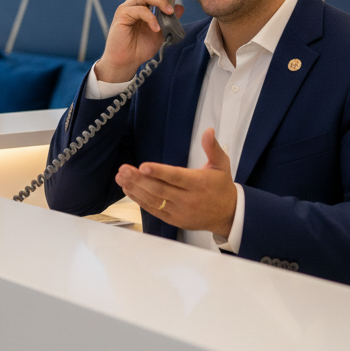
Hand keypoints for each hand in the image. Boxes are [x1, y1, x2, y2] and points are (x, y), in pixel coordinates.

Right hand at [95, 0, 184, 82]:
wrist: (125, 62)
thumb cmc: (140, 47)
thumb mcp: (161, 32)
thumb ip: (170, 19)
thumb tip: (180, 7)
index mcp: (143, 4)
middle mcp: (134, 2)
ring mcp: (127, 8)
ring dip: (160, 1)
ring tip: (169, 13)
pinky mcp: (122, 16)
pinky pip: (139, 10)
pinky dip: (151, 18)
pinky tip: (156, 28)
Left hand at [116, 128, 236, 239]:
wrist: (228, 215)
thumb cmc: (221, 186)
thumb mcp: (221, 165)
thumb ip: (212, 147)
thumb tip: (208, 130)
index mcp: (198, 183)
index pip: (176, 176)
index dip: (159, 172)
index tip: (143, 166)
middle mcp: (188, 199)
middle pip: (160, 189)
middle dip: (139, 179)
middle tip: (123, 170)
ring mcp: (179, 211)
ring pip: (154, 200)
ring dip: (135, 189)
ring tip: (121, 178)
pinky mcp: (173, 220)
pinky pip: (153, 210)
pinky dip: (139, 200)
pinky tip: (128, 189)